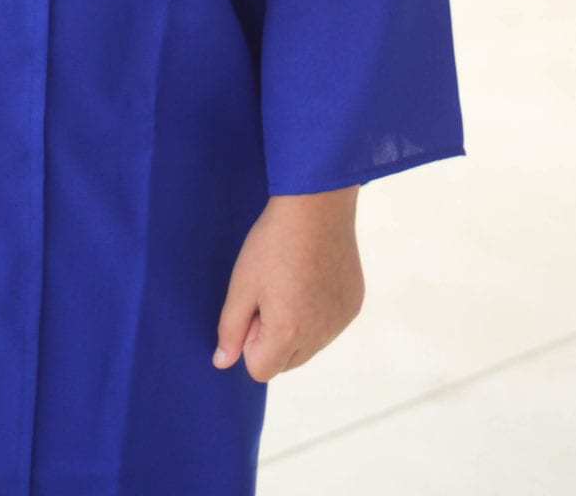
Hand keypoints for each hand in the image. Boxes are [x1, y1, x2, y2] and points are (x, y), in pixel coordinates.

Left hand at [212, 187, 363, 382]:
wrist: (316, 205)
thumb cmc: (272, 242)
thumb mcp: (242, 283)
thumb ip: (230, 329)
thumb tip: (222, 362)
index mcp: (288, 333)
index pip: (260, 370)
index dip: (249, 340)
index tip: (253, 306)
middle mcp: (319, 335)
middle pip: (285, 362)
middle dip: (272, 338)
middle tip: (270, 292)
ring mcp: (340, 322)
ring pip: (309, 345)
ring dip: (295, 327)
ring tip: (290, 281)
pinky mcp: (353, 306)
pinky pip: (329, 325)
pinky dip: (317, 312)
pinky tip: (311, 276)